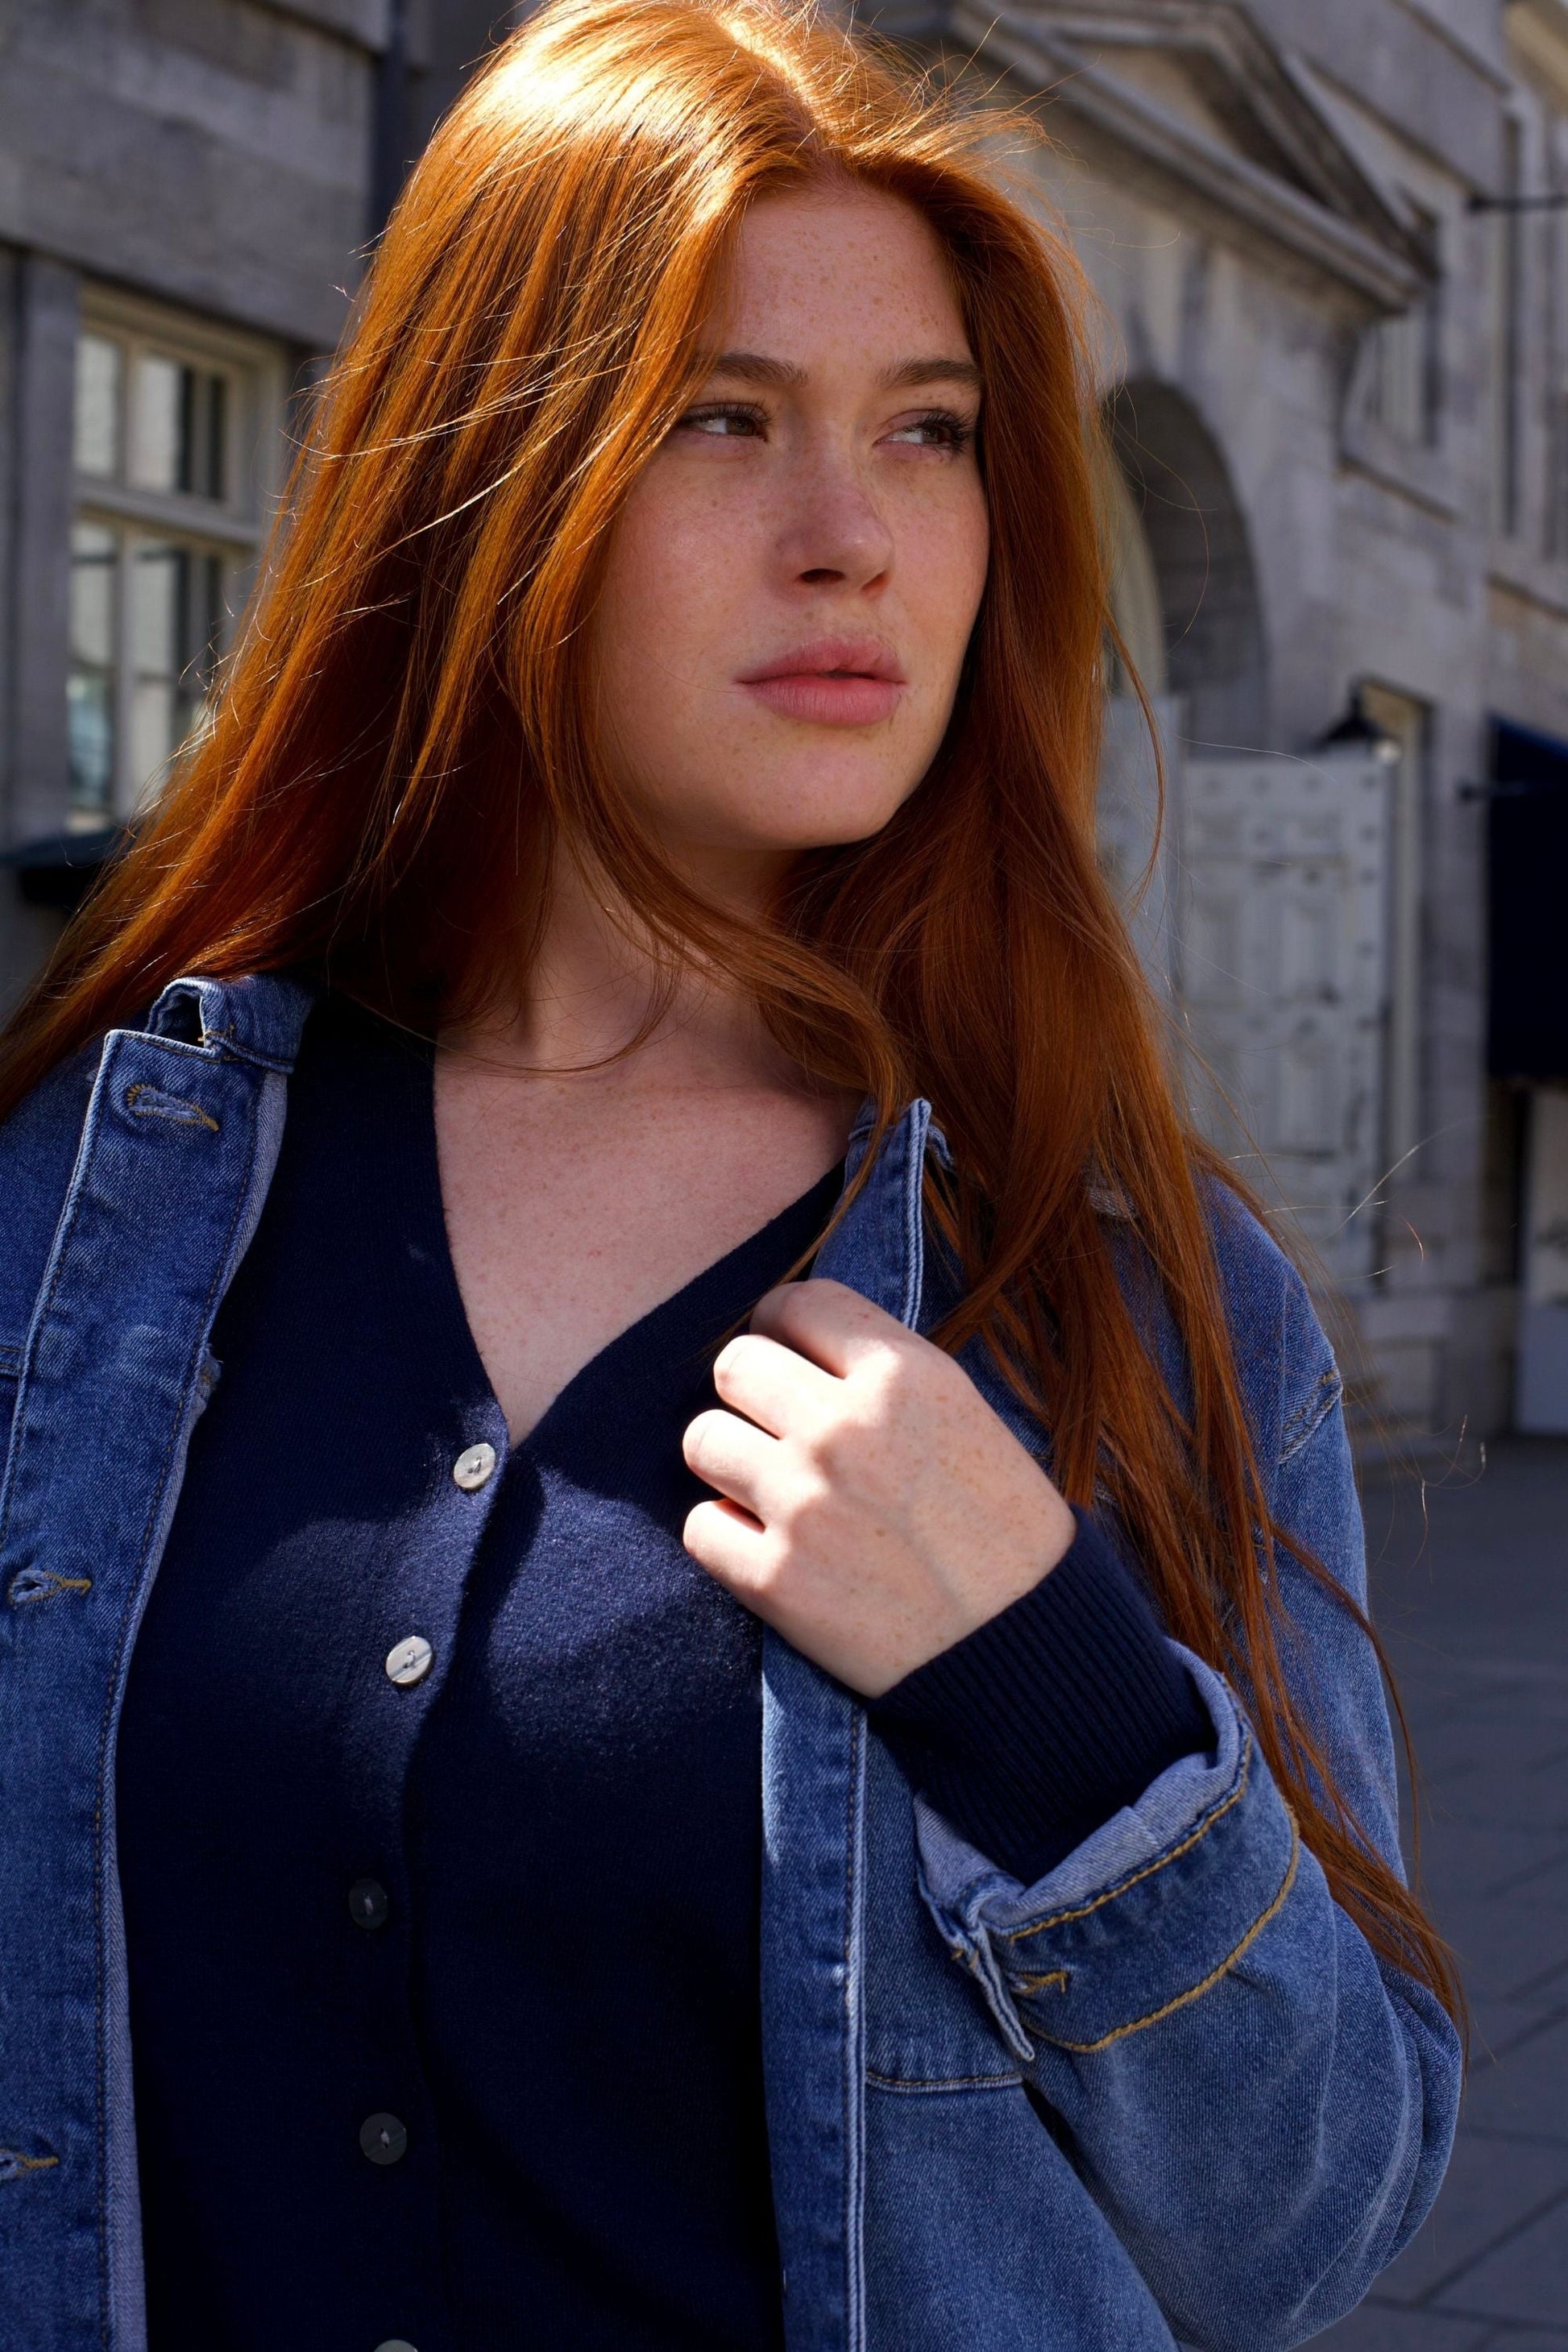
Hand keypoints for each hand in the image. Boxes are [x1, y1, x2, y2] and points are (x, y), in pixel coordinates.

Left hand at [681, 1278, 1076, 1696]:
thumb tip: (795, 1345)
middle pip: (734, 1364)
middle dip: (751, 1393)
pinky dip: (728, 1537)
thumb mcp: (965, 1414)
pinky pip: (700, 1526)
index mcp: (905, 1376)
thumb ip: (881, 1372)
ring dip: (731, 1462)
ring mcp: (804, 1504)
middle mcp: (845, 1429)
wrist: (1025, 1647)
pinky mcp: (776, 1581)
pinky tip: (773, 1547)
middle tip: (779, 1428)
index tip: (791, 1356)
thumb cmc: (1004, 1529)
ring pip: (702, 1440)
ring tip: (775, 1490)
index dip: (785, 1326)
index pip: (798, 1303)